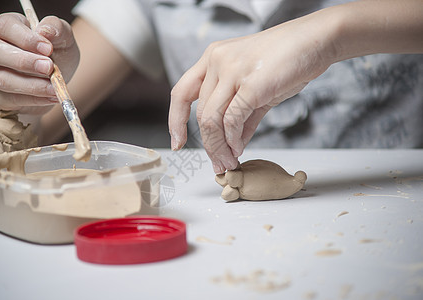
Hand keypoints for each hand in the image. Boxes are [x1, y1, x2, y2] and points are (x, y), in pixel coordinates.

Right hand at [0, 13, 78, 114]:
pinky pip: (11, 100)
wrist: (57, 83)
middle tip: (49, 67)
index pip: (5, 26)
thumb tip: (46, 30)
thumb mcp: (64, 38)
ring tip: (54, 87)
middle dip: (23, 61)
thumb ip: (57, 28)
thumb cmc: (58, 54)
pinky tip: (52, 96)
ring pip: (2, 79)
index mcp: (8, 27)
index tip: (48, 48)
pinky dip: (35, 100)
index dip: (25, 38)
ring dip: (32, 85)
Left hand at [169, 12, 334, 173]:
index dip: (176, 120)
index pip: (181, 93)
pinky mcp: (250, 84)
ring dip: (219, 148)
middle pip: (201, 114)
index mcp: (212, 58)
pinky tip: (239, 149)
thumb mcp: (255, 85)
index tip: (178, 142)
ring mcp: (232, 71)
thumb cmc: (287, 59)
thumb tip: (234, 143)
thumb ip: (242, 114)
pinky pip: (233, 121)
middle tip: (219, 163)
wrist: (317, 40)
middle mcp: (217, 61)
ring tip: (228, 162)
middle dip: (209, 145)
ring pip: (212, 120)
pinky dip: (234, 141)